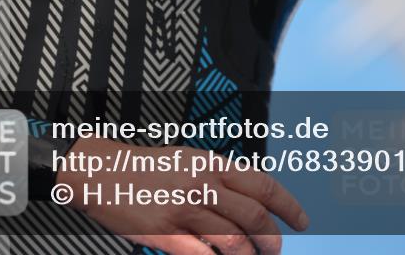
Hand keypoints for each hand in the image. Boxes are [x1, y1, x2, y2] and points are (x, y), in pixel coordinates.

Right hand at [56, 135, 307, 254]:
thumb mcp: (186, 159)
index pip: (262, 183)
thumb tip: (249, 197)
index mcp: (209, 163)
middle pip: (254, 216)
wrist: (102, 171)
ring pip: (234, 240)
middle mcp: (202, 184)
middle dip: (272, 239)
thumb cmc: (144, 167)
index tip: (302, 220)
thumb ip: (217, 176)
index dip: (288, 205)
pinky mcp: (166, 233)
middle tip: (276, 249)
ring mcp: (184, 209)